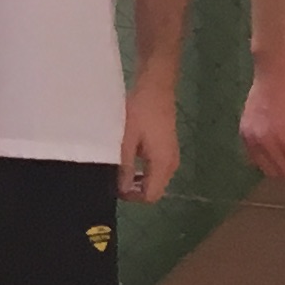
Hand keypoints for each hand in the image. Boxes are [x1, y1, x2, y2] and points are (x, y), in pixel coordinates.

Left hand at [118, 70, 182, 204]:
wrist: (156, 87)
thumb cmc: (140, 111)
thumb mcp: (126, 140)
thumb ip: (124, 166)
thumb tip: (122, 189)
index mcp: (162, 164)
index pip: (151, 195)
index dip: (132, 197)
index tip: (114, 187)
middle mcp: (171, 164)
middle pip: (154, 189)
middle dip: (134, 189)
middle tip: (113, 178)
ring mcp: (171, 156)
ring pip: (155, 179)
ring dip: (138, 179)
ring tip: (118, 168)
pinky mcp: (167, 148)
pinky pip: (156, 168)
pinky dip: (143, 169)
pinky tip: (128, 157)